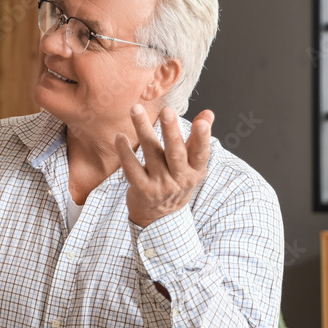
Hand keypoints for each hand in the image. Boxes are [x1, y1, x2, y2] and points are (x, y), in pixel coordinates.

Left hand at [116, 105, 212, 227]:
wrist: (159, 217)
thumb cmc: (176, 181)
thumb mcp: (192, 165)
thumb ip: (197, 138)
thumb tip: (208, 113)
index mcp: (195, 170)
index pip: (201, 153)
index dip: (202, 138)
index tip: (202, 122)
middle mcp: (179, 179)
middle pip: (175, 153)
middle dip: (171, 131)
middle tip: (167, 111)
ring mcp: (160, 185)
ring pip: (151, 153)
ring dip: (143, 129)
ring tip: (135, 110)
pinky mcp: (142, 190)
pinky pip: (131, 168)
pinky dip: (125, 152)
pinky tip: (119, 137)